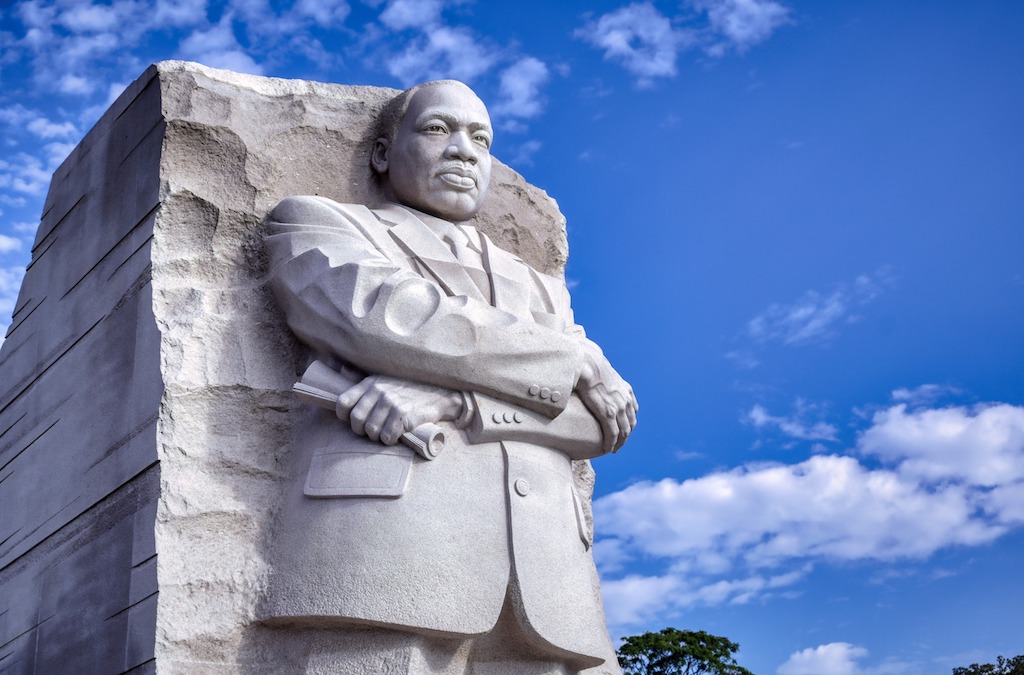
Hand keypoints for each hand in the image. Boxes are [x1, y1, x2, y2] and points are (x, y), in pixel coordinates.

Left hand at [337, 375, 462, 444]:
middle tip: (373, 432)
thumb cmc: (410, 388)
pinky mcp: (406, 415)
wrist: (440, 392)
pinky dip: (392, 439)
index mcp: (372, 383)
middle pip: (357, 421)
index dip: (345, 416)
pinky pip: (389, 436)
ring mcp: (393, 403)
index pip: (344, 402)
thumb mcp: (385, 377)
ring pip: (372, 431)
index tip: (355, 421)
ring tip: (387, 433)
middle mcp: (380, 391)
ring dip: (378, 437)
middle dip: (363, 431)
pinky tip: (397, 435)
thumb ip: (363, 377)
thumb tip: (342, 369)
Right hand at [575, 349, 637, 453]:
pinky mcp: (608, 413)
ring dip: (619, 443)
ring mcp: (618, 408)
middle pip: (630, 424)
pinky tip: (607, 449)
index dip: (629, 423)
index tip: (623, 430)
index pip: (632, 412)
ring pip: (623, 432)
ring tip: (613, 449)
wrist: (587, 365)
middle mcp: (626, 400)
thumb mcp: (605, 372)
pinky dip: (611, 443)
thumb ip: (606, 380)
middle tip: (618, 444)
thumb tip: (594, 380)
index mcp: (626, 391)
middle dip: (625, 436)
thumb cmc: (590, 366)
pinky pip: (612, 433)